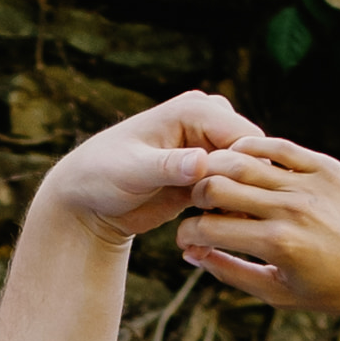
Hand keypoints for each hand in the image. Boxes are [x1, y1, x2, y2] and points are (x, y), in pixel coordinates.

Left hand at [42, 86, 250, 244]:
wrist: (87, 200)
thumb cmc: (101, 177)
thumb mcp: (132, 171)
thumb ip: (168, 167)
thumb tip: (200, 162)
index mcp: (194, 109)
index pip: (246, 137)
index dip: (248, 170)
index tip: (230, 203)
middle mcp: (208, 122)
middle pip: (252, 157)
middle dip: (244, 188)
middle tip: (224, 220)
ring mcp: (209, 148)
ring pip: (246, 177)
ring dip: (238, 202)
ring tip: (214, 225)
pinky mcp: (207, 174)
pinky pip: (233, 192)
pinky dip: (228, 210)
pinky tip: (210, 231)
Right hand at [178, 134, 339, 325]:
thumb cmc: (336, 292)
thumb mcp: (279, 294)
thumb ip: (232, 273)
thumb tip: (193, 255)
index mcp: (277, 244)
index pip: (207, 228)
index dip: (186, 235)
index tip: (187, 241)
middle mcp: (290, 209)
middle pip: (216, 185)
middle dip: (196, 199)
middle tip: (200, 210)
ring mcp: (309, 184)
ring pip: (241, 160)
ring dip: (217, 170)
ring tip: (216, 184)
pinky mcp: (326, 167)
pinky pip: (277, 147)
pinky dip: (251, 149)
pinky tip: (240, 159)